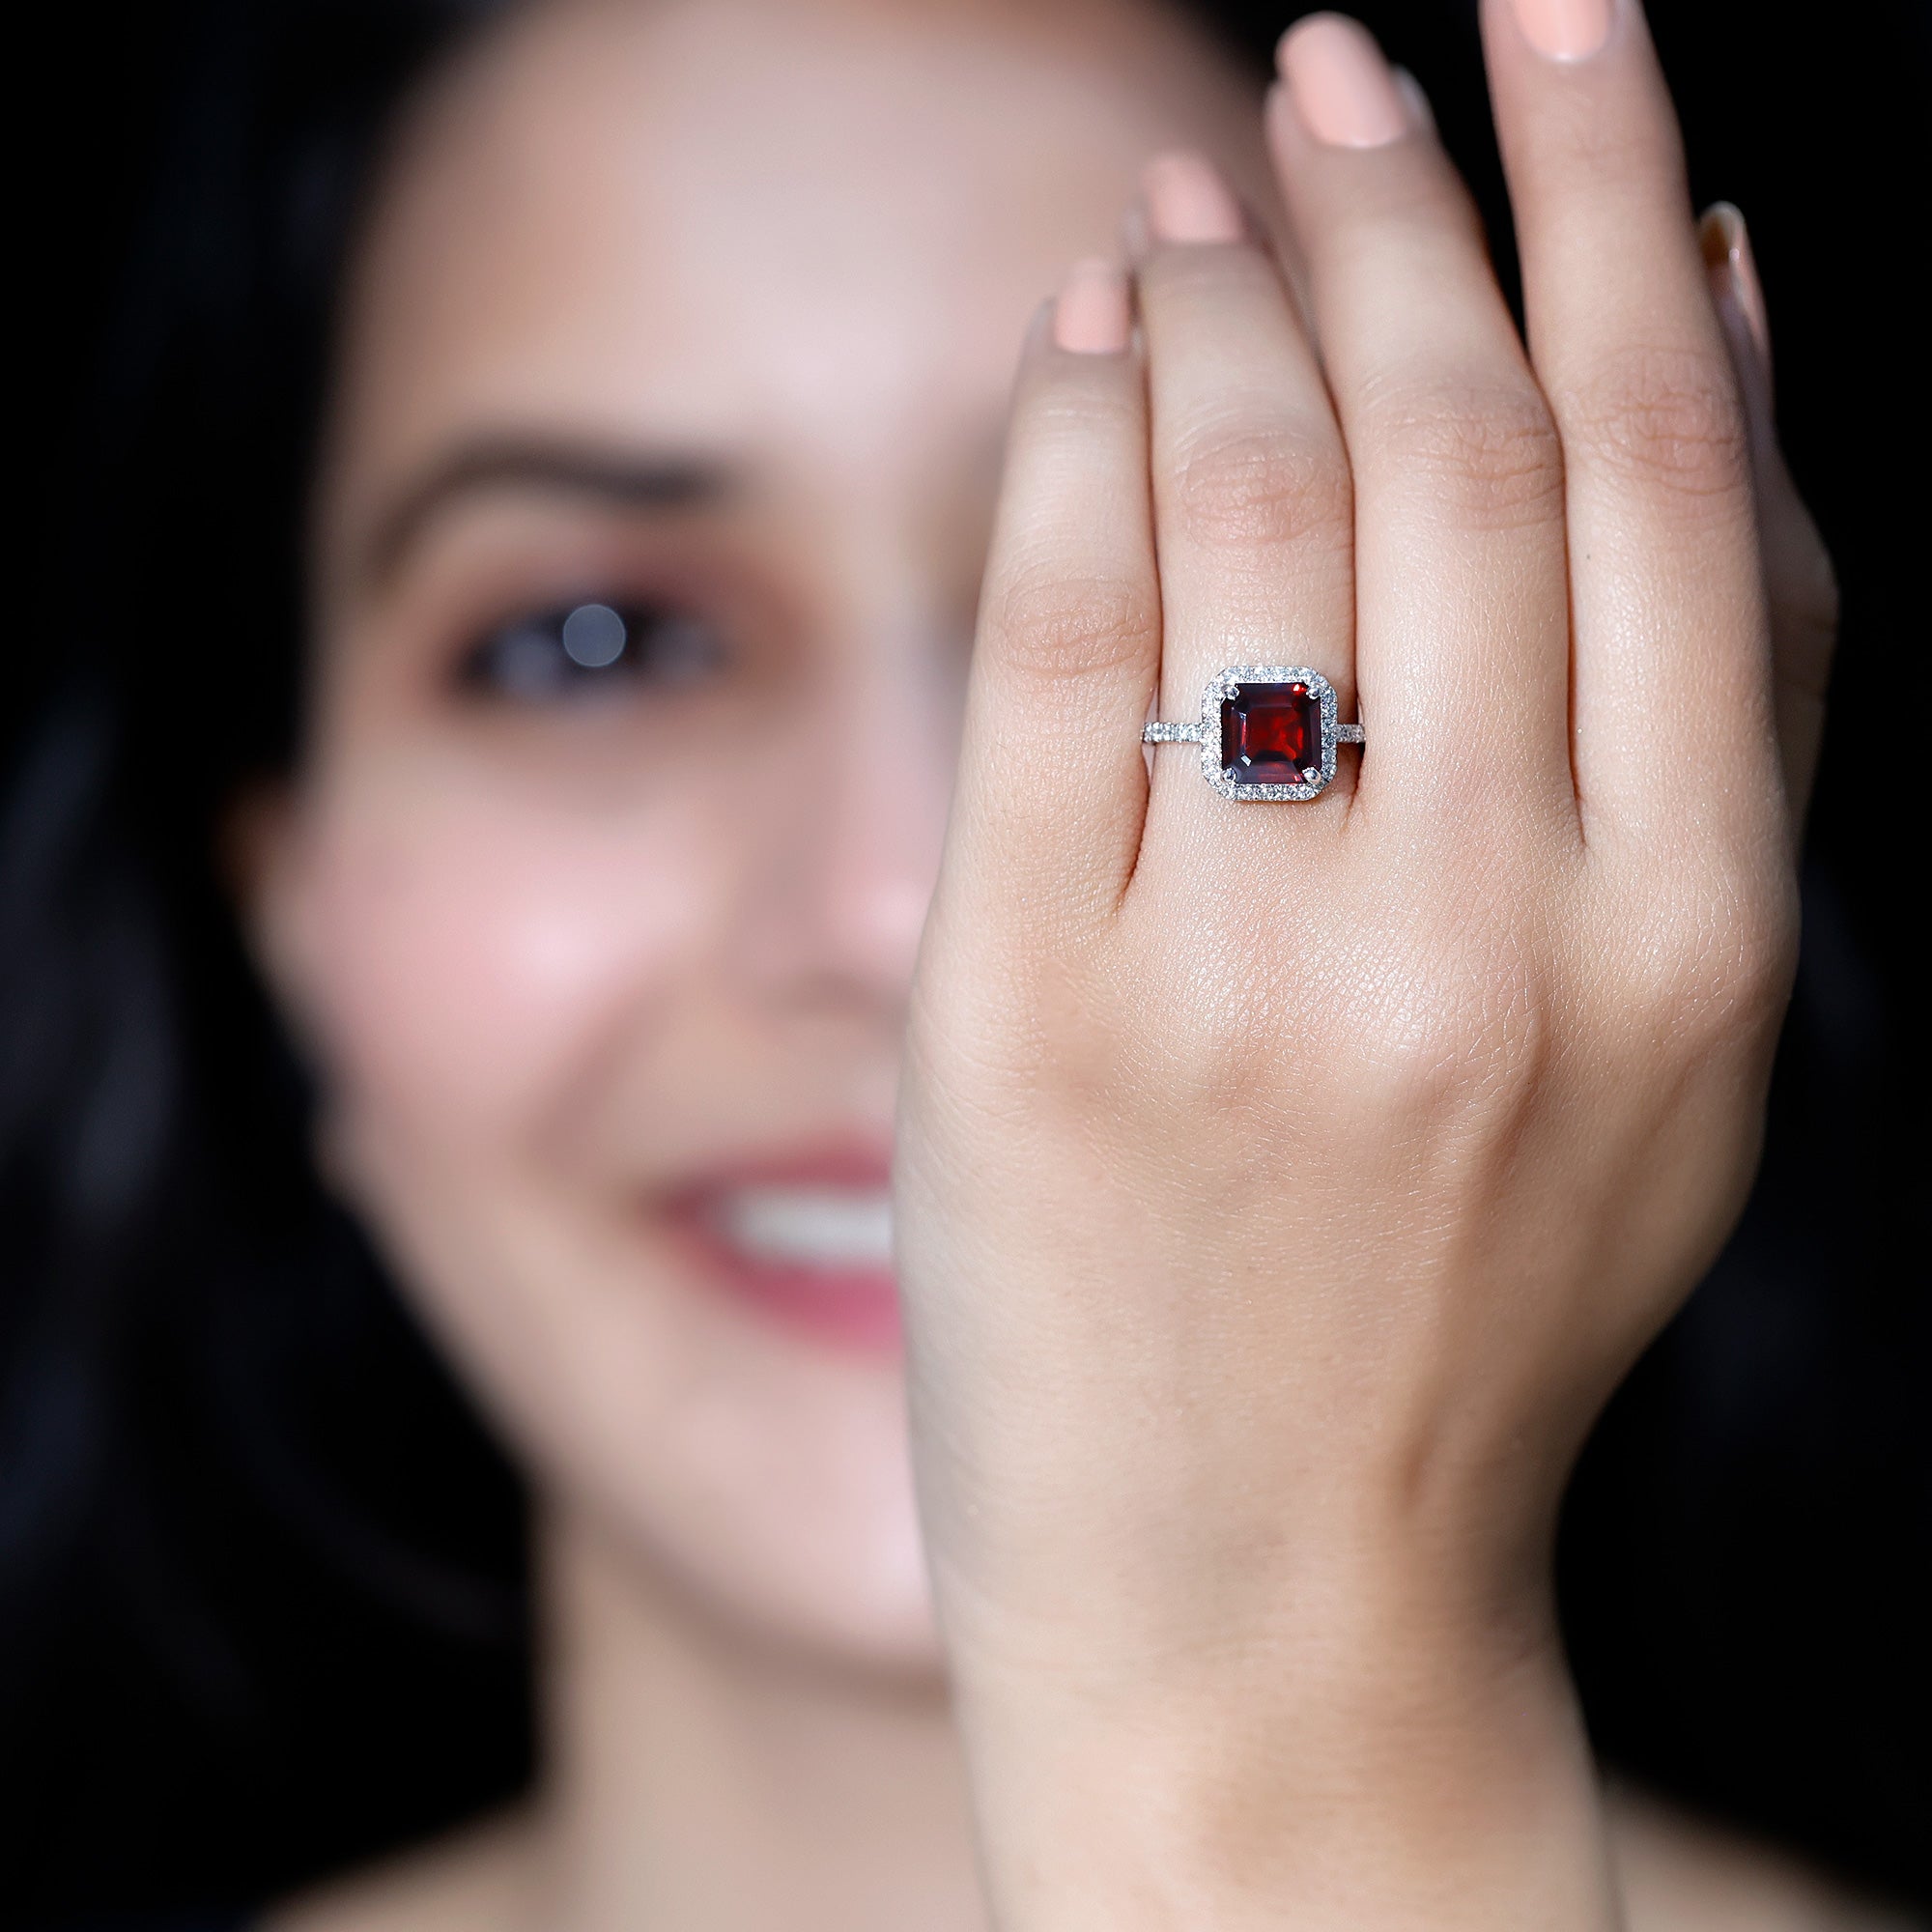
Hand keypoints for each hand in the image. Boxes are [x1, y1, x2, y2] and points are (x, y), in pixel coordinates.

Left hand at [894, 3, 1833, 1925]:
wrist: (1273, 1595)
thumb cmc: (1471, 1303)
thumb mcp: (1671, 1032)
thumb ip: (1712, 693)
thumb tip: (1733, 306)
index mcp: (1689, 939)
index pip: (1656, 468)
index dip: (1603, 200)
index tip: (1563, 25)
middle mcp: (1482, 940)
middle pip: (1451, 449)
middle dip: (1408, 201)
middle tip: (1356, 57)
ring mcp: (1240, 982)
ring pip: (1245, 504)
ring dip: (1225, 296)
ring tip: (1205, 186)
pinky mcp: (1026, 1016)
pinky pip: (1049, 636)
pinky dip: (1068, 443)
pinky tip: (1080, 342)